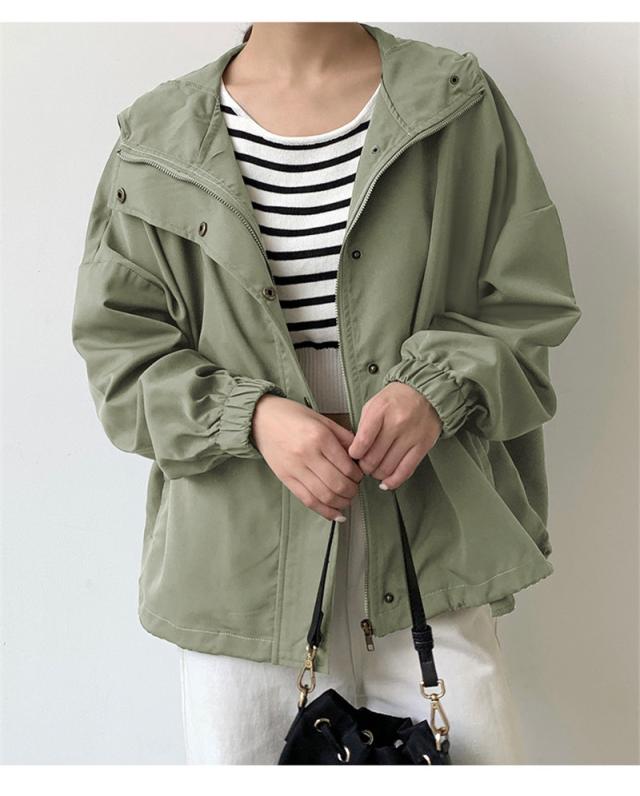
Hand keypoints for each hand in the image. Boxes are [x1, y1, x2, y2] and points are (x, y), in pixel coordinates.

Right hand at [251, 394, 363, 521]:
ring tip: (347, 500)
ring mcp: (295, 468)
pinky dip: (324, 511)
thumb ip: (344, 437)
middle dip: (352, 491)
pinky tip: (335, 514)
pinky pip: (308, 500)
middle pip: (337, 484)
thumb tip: (361, 457)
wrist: (261, 418)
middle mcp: (307, 454)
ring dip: (341, 503)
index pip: (347, 466)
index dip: (358, 476)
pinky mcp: (285, 479)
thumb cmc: (293, 416)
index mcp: (320, 437)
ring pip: (324, 496)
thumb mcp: (322, 420)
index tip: (360, 475)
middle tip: (355, 488)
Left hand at [347, 382, 441, 489]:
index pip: (363, 441)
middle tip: (363, 465)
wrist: (426, 392)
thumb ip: (364, 426)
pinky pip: (406, 471)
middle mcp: (397, 424)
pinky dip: (393, 481)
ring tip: (375, 470)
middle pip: (374, 458)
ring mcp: (411, 436)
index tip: (353, 455)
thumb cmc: (397, 399)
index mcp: (381, 410)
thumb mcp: (374, 404)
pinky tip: (386, 482)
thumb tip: (356, 450)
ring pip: (388, 467)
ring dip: (377, 474)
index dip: (354, 454)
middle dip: (364, 466)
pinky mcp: (423, 446)